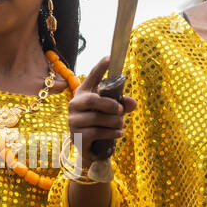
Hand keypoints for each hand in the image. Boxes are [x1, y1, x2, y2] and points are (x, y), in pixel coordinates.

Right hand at [67, 56, 136, 171]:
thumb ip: (123, 104)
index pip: (92, 77)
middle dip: (110, 105)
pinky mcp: (76, 136)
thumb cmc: (101, 125)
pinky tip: (119, 133)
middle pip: (92, 100)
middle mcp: (75, 104)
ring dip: (114, 121)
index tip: (110, 58)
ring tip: (121, 124)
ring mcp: (73, 120)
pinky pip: (96, 132)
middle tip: (121, 110)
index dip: (100, 68)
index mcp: (84, 93)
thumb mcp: (112, 112)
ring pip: (96, 118)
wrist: (89, 149)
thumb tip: (133, 103)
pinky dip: (111, 133)